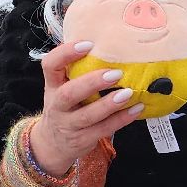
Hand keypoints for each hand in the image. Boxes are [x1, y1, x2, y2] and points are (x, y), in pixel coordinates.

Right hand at [30, 39, 144, 175]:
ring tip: (128, 92)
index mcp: (52, 85)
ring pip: (87, 116)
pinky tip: (136, 109)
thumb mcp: (61, 87)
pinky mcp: (82, 140)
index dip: (66, 53)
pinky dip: (121, 119)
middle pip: (68, 94)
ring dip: (109, 104)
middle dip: (92, 83)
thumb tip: (107, 41)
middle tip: (115, 73)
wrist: (52, 145)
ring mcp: (68, 124)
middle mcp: (57, 105)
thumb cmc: (65, 107)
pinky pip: (103, 129)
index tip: (88, 44)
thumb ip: (76, 70)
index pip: (50, 66)